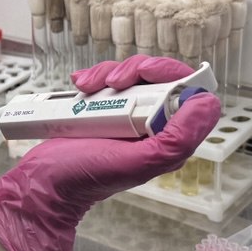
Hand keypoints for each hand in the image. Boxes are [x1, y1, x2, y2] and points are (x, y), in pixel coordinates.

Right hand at [0, 57, 220, 250]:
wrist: (45, 181)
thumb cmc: (87, 178)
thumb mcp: (138, 163)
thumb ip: (176, 139)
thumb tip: (206, 104)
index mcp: (169, 138)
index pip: (189, 93)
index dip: (171, 76)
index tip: (145, 77)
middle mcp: (152, 124)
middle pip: (160, 76)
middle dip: (135, 69)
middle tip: (112, 81)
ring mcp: (127, 113)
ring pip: (133, 74)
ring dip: (108, 72)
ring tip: (87, 87)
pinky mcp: (104, 107)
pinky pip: (108, 79)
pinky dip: (94, 76)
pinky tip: (80, 85)